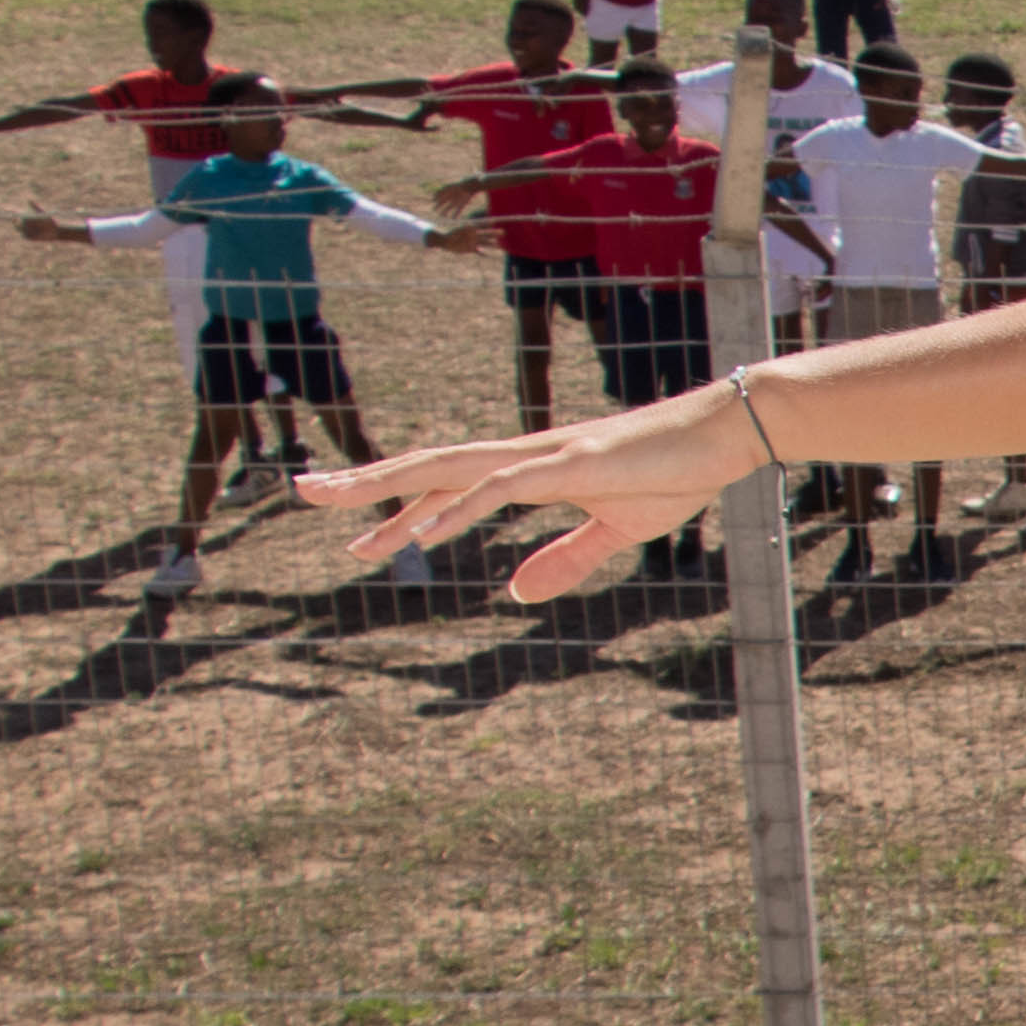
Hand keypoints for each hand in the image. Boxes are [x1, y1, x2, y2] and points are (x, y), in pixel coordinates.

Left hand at [301, 380, 760, 598]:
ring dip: (388, 485)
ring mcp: (541, 456)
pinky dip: (455, 508)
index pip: (447, 486)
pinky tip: (421, 531)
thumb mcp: (616, 531)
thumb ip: (566, 560)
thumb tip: (516, 592)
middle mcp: (522, 457)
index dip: (397, 509)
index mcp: (529, 471)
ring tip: (335, 499)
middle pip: (427, 466)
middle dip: (363, 482)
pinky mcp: (567, 464)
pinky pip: (498, 488)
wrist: (723, 433)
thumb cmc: (675, 473)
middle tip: (303, 491)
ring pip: (446, 467)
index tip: (355, 534)